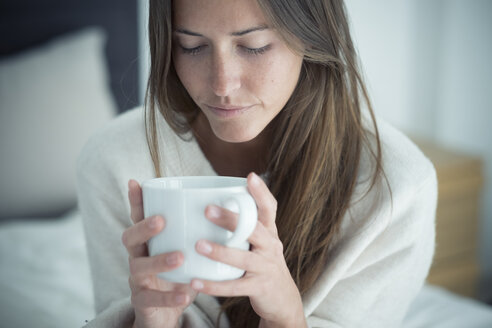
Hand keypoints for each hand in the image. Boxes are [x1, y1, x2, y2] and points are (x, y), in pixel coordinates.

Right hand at [122, 179, 197, 327]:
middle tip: (161, 220)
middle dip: (143, 227)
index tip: (136, 182)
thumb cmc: (179, 275)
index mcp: (148, 241)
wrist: (166, 313)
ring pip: (139, 267)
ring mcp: (137, 279)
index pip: (138, 217)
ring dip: (159, 260)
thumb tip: (226, 206)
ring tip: (180, 256)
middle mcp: (138, 256)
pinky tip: (186, 293)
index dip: (135, 201)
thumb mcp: (185, 251)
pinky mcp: (142, 301)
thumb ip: (196, 232)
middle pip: (130, 238)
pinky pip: (151, 298)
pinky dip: (169, 296)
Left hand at [189, 173, 306, 327]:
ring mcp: (266, 268)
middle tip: (207, 210)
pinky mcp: (259, 288)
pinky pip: (234, 287)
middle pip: (254, 230)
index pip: (269, 209)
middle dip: (231, 220)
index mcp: (270, 233)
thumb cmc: (263, 265)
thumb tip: (213, 203)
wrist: (283, 300)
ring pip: (243, 259)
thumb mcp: (261, 243)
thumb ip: (245, 226)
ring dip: (221, 252)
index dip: (261, 193)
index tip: (251, 176)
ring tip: (199, 245)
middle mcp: (271, 247)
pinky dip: (214, 286)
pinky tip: (195, 282)